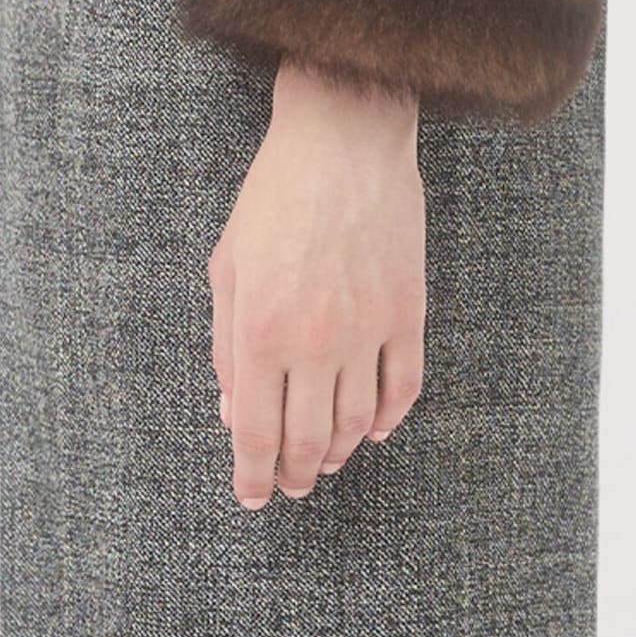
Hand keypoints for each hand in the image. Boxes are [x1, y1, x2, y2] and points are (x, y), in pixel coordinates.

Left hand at [206, 55, 425, 509]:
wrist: (344, 140)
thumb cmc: (275, 196)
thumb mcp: (229, 267)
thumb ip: (227, 345)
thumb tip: (232, 411)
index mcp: (262, 331)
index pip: (256, 432)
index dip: (252, 474)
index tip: (252, 496)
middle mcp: (316, 342)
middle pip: (307, 440)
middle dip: (294, 473)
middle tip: (289, 485)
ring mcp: (368, 331)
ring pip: (356, 423)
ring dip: (337, 451)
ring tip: (323, 460)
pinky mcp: (408, 312)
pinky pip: (403, 388)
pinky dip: (388, 419)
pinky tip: (371, 429)